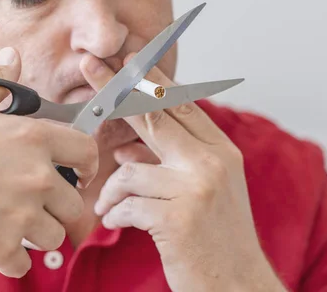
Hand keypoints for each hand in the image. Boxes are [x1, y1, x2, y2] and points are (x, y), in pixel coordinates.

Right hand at [0, 47, 97, 277]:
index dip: (88, 164)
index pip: (87, 152)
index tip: (81, 173)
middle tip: (35, 203)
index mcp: (32, 138)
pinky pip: (22, 263)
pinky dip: (9, 258)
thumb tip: (12, 56)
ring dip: (37, 232)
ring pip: (54, 236)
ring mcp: (20, 216)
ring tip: (10, 222)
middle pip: (75, 204)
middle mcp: (35, 178)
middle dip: (59, 205)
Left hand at [81, 54, 284, 291]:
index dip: (149, 79)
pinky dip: (115, 214)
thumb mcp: (204, 190)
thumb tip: (126, 151)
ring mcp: (197, 188)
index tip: (126, 57)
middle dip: (114, 88)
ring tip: (109, 207)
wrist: (239, 286)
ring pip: (130, 170)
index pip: (180, 104)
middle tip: (87, 64)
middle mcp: (212, 162)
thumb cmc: (216, 237)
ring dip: (112, 191)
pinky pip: (126, 204)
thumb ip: (169, 164)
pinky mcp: (178, 218)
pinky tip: (116, 223)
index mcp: (221, 151)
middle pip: (153, 114)